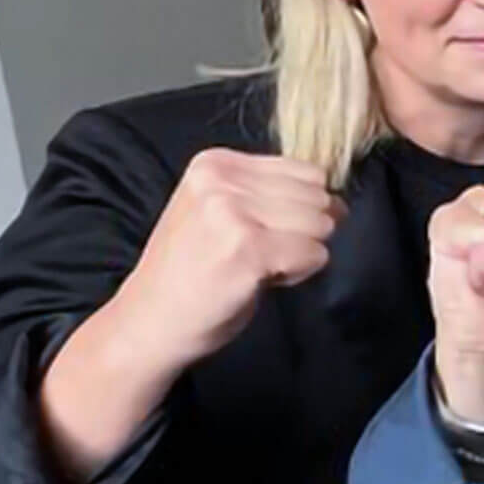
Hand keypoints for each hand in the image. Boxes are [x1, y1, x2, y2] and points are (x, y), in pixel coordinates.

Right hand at [109, 149, 343, 370]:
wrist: (149, 320)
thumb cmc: (188, 272)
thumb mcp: (215, 209)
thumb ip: (263, 192)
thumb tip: (333, 199)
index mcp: (215, 163)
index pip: (305, 171)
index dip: (303, 207)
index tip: (268, 231)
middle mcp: (222, 180)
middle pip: (317, 196)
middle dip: (305, 230)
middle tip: (264, 254)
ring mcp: (234, 213)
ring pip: (320, 224)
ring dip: (302, 252)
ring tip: (260, 266)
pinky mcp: (249, 249)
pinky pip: (314, 254)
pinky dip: (299, 273)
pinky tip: (263, 280)